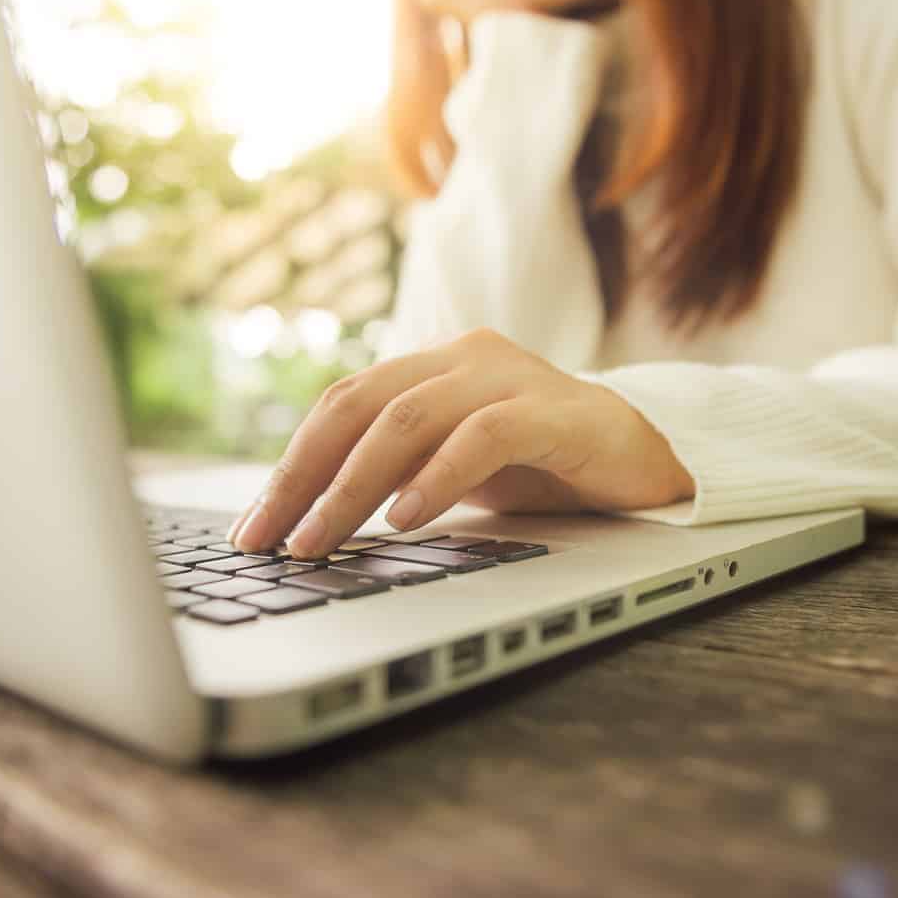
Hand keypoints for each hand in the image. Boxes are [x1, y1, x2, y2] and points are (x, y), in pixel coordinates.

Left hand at [227, 328, 695, 558]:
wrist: (645, 464)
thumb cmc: (542, 468)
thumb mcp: (453, 472)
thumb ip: (393, 475)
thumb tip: (305, 523)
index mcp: (433, 366)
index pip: (341, 404)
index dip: (290, 464)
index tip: (253, 526)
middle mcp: (465, 357)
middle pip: (361, 406)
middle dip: (304, 477)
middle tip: (268, 540)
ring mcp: (512, 376)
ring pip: (410, 418)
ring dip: (354, 485)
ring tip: (321, 540)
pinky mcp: (558, 410)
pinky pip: (485, 436)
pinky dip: (438, 477)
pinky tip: (407, 519)